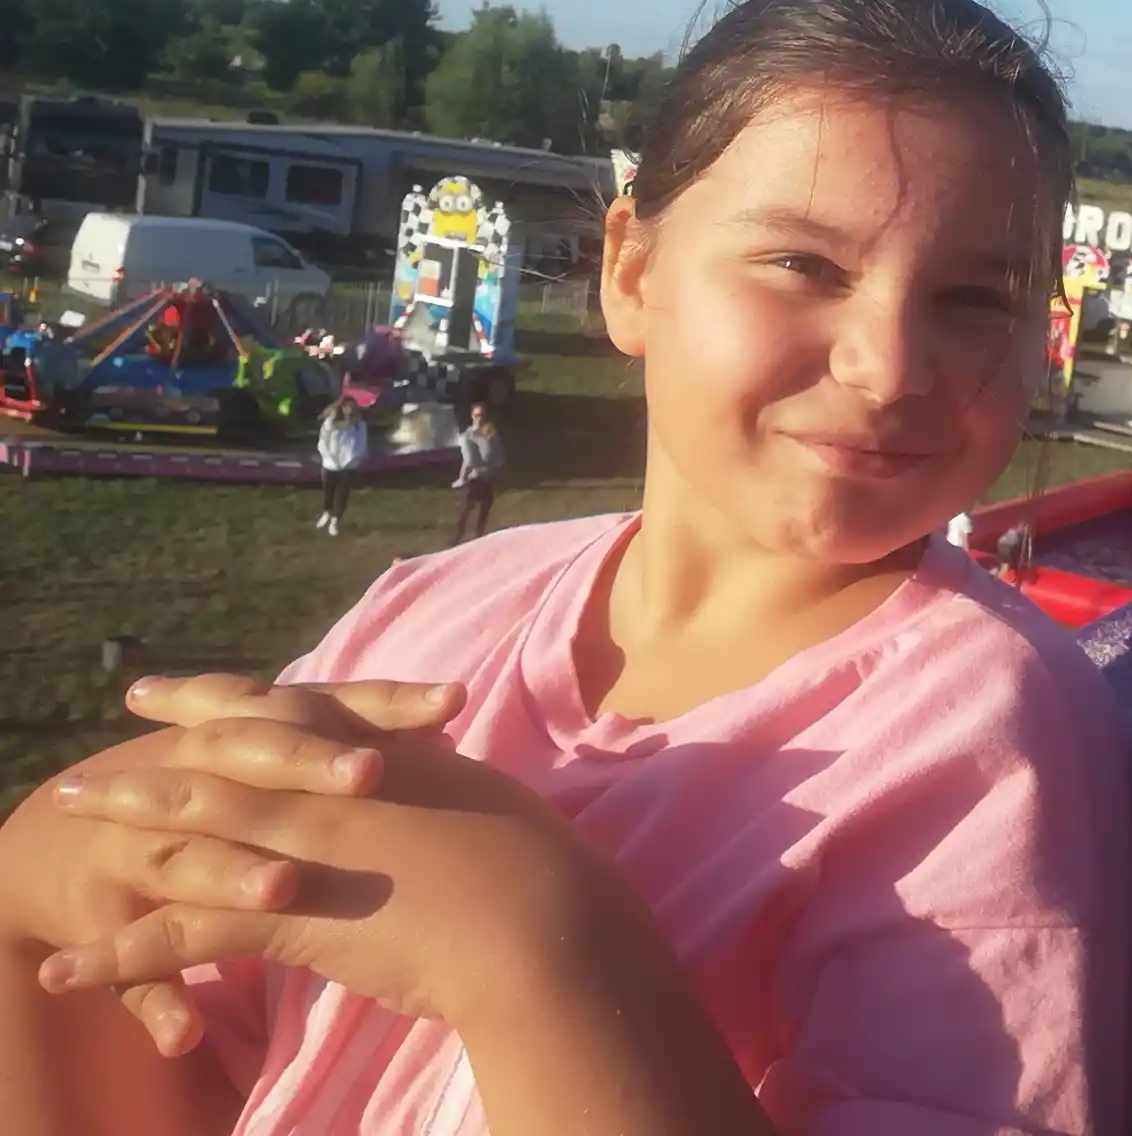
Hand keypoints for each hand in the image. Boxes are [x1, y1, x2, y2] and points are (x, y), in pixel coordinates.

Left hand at [37, 702, 632, 1040]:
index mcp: (374, 755)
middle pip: (218, 756)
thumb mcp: (478, 800)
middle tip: (91, 756)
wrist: (542, 919)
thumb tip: (428, 769)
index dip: (218, 699)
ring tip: (61, 819)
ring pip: (186, 826)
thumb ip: (435, 781)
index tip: (168, 689)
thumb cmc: (532, 865)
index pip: (280, 712)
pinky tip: (64, 969)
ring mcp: (303, 843)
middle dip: (148, 753)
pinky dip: (116, 956)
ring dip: (116, 826)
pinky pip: (182, 934)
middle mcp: (327, 787)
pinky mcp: (290, 909)